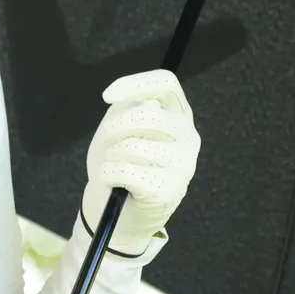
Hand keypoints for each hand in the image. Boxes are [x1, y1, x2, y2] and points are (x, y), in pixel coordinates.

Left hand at [81, 69, 199, 255]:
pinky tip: (112, 179)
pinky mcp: (170, 189)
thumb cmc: (123, 160)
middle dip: (114, 126)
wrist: (123, 211)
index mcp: (179, 113)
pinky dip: (107, 173)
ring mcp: (183, 164)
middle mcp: (188, 135)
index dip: (135, 83)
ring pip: (132, 145)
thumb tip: (146, 104)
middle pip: (146, 113)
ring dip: (110, 154)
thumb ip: (129, 107)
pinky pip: (125, 171)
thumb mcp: (121, 127)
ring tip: (111, 163)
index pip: (166, 82)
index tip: (107, 96)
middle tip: (105, 140)